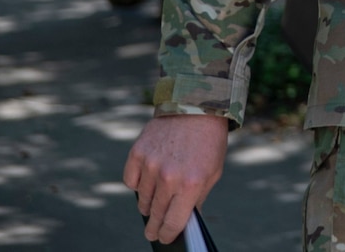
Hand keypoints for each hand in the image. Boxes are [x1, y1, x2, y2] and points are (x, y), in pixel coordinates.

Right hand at [123, 113, 227, 242]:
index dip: (167, 234)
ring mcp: (151, 165)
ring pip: (142, 200)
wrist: (197, 106)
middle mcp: (169, 177)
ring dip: (148, 204)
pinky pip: (131, 181)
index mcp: (191, 184)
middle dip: (154, 227)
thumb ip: (197, 198)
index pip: (173, 222)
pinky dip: (138, 183)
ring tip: (156, 200)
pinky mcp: (137, 154)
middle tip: (152, 232)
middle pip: (155, 215)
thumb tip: (183, 221)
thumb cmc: (208, 142)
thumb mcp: (213, 172)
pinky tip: (148, 178)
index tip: (163, 239)